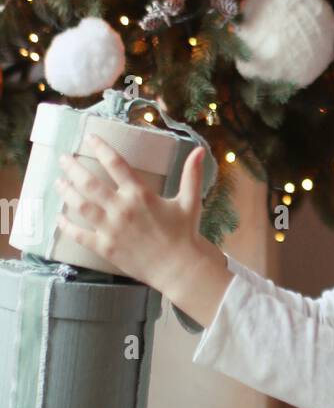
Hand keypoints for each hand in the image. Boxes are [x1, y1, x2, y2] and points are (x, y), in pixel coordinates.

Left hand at [55, 131, 207, 293]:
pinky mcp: (105, 247)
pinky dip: (66, 225)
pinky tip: (58, 218)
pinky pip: (79, 234)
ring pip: (79, 205)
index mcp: (139, 194)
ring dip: (66, 192)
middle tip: (63, 158)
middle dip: (72, 167)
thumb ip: (192, 175)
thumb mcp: (190, 202)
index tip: (89, 138)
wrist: (179, 269)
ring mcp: (110, 228)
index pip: (115, 163)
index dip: (100, 147)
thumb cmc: (185, 234)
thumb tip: (200, 151)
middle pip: (89, 182)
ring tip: (58, 182)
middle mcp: (121, 208)